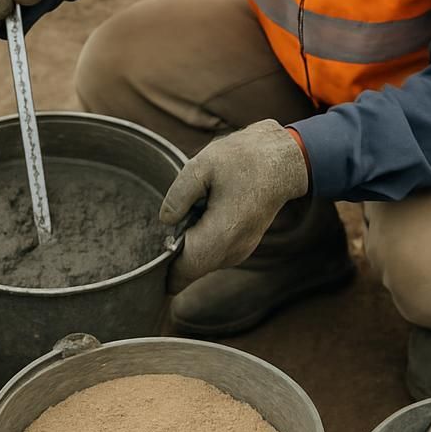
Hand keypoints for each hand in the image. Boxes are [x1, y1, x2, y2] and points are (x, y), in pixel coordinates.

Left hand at [160, 120, 308, 293]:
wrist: (284, 160)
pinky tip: (203, 213)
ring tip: (190, 211)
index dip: (159, 269)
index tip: (146, 254)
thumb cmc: (245, 158)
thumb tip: (165, 221)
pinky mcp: (242, 246)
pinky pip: (212, 254)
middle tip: (166, 222)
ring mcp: (239, 252)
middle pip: (188, 271)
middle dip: (171, 255)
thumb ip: (177, 196)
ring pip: (200, 263)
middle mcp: (231, 252)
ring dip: (187, 245)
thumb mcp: (202, 165)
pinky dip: (200, 241)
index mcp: (220, 236)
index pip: (180, 273)